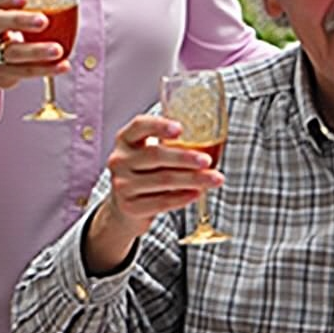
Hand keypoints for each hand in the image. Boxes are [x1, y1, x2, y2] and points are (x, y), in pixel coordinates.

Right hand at [0, 0, 65, 122]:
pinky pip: (25, 71)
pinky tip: (63, 65)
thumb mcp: (13, 20)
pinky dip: (46, 69)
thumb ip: (32, 11)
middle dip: (21, 21)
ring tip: (57, 50)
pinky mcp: (3, 73)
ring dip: (37, 51)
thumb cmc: (10, 36)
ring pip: (12, 52)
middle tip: (43, 21)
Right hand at [82, 111, 219, 272]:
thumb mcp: (149, 153)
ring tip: (214, 179)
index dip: (160, 126)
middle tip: (207, 160)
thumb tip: (213, 140)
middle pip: (155, 155)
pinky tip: (198, 193)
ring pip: (163, 180)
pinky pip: (162, 201)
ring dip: (193, 179)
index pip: (140, 126)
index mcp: (125, 139)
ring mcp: (122, 184)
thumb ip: (171, 145)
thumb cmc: (146, 173)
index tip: (181, 129)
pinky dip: (183, 197)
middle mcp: (119, 160)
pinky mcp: (130, 206)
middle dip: (185, 158)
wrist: (125, 207)